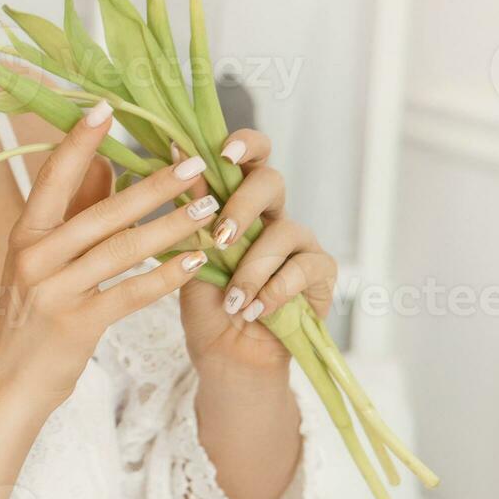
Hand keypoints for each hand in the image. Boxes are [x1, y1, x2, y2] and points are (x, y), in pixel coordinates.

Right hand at [0, 99, 222, 420]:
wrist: (8, 383)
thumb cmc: (30, 317)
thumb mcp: (39, 261)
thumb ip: (71, 214)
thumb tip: (102, 166)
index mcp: (24, 233)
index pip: (53, 177)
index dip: (79, 141)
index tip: (108, 107)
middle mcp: (35, 256)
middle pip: (102, 212)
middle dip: (153, 185)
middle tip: (193, 162)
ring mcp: (54, 290)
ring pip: (123, 249)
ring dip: (171, 227)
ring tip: (209, 209)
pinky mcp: (77, 324)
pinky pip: (130, 293)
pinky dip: (165, 276)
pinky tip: (196, 262)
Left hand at [178, 128, 338, 376]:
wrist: (225, 354)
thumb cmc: (204, 302)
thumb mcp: (188, 254)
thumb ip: (189, 210)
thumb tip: (177, 157)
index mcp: (238, 202)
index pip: (251, 156)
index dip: (245, 144)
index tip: (223, 153)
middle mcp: (272, 214)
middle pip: (272, 180)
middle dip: (243, 206)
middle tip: (221, 238)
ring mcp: (300, 241)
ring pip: (284, 230)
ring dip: (252, 268)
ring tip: (233, 299)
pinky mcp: (321, 271)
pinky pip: (303, 267)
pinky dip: (274, 291)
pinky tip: (255, 310)